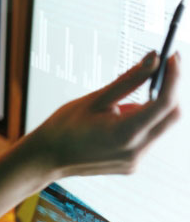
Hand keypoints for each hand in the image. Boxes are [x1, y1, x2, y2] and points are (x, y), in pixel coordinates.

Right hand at [25, 51, 180, 178]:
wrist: (47, 157)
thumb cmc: (65, 126)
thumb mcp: (95, 98)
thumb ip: (129, 80)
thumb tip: (153, 60)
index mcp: (125, 132)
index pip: (165, 103)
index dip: (173, 78)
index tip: (172, 57)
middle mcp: (136, 150)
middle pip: (172, 116)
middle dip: (169, 91)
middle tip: (159, 71)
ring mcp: (136, 160)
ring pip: (161, 126)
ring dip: (152, 108)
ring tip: (117, 107)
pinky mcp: (133, 164)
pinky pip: (149, 137)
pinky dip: (142, 122)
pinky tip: (115, 121)